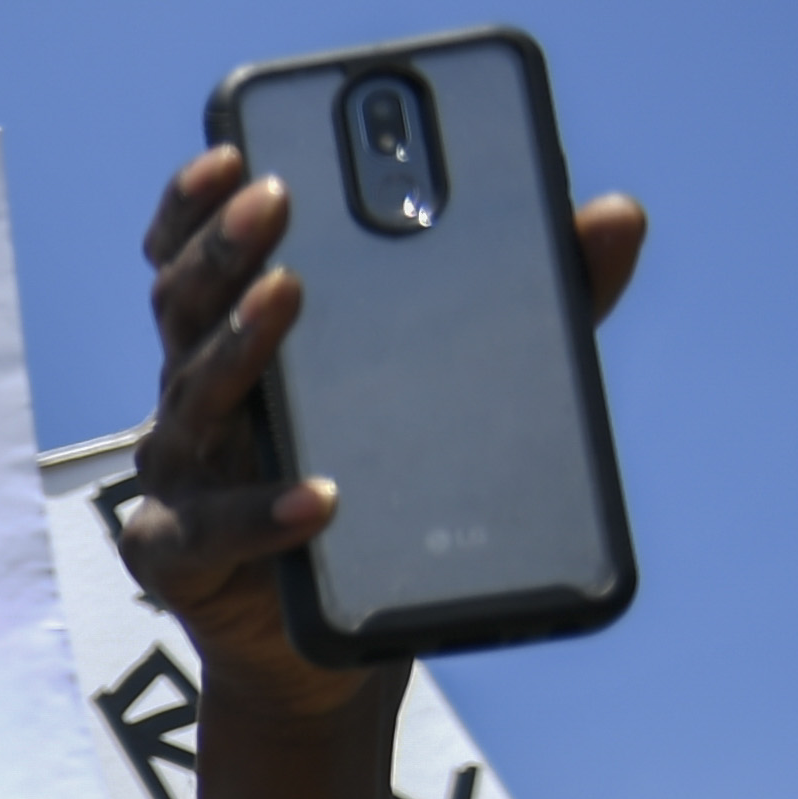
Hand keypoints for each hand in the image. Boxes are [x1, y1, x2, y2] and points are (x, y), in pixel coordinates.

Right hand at [117, 146, 643, 727]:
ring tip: (290, 296)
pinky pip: (213, 531)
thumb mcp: (469, 384)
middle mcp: (195, 398)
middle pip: (186, 305)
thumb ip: (534, 302)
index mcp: (243, 342)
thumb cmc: (382, 493)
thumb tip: (617, 216)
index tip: (236, 149)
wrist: (328, 648)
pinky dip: (264, 514)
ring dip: (241, 343)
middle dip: (226, 243)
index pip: (202, 254)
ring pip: (195, 398)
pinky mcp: (181, 559)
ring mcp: (182, 476)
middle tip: (276, 196)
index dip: (201, 202)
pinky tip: (320, 497)